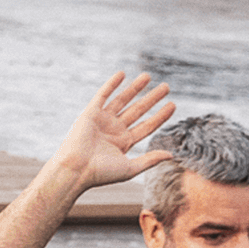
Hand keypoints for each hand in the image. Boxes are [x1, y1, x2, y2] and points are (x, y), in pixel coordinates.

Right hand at [53, 71, 175, 191]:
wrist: (75, 169)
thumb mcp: (130, 168)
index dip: (160, 116)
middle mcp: (114, 130)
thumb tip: (171, 155)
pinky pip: (102, 95)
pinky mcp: (90, 113)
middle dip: (151, 99)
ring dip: (135, 88)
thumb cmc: (100, 173)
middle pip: (137, 110)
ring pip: (122, 100)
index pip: (146, 126)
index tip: (172, 104)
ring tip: (147, 76)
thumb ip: (150, 160)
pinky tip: (122, 74)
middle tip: (166, 87)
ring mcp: (102, 121)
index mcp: (123, 143)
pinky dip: (111, 84)